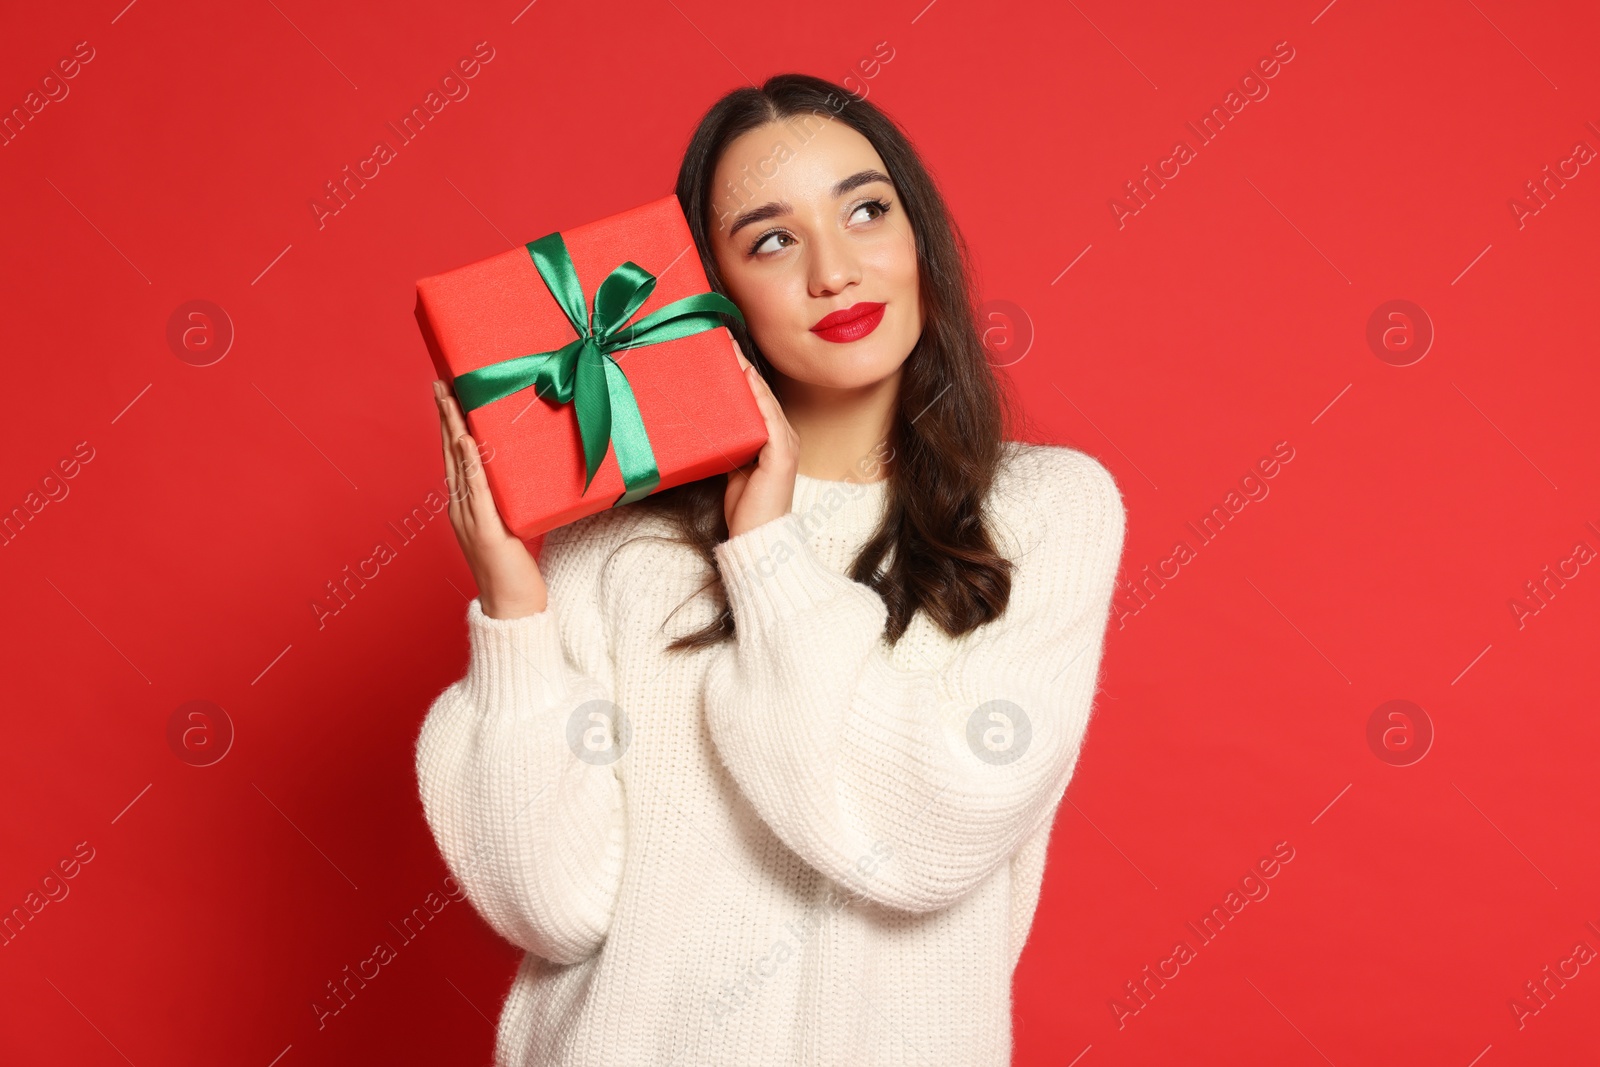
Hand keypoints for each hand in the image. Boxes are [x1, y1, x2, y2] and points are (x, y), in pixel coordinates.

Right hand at [434, 379, 548, 619]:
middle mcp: (461, 508)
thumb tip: (522, 472)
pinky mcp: (487, 531)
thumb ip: (509, 499)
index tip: (448, 395)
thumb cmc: (514, 568)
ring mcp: (470, 519)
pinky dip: (472, 464)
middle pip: (450, 454)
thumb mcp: (512, 524)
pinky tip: (467, 441)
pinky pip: (478, 491)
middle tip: (440, 382)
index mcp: (465, 506)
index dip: (450, 425)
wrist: (511, 606)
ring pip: (459, 465)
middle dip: (445, 417)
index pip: (455, 457)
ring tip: (449, 398)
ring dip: (453, 429)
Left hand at [724, 336, 798, 539]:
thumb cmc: (746, 509)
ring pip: (764, 399)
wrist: (758, 539)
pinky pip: (768, 419)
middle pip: (759, 392)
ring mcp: (785, 443)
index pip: (754, 397)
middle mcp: (783, 435)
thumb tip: (710, 427)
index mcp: (773, 437)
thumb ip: (730, 445)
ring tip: (728, 349)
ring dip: (746, 372)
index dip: (739, 371)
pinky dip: (757, 397)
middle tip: (719, 338)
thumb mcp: (733, 469)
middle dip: (740, 363)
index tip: (719, 348)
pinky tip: (745, 378)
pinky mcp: (781, 454)